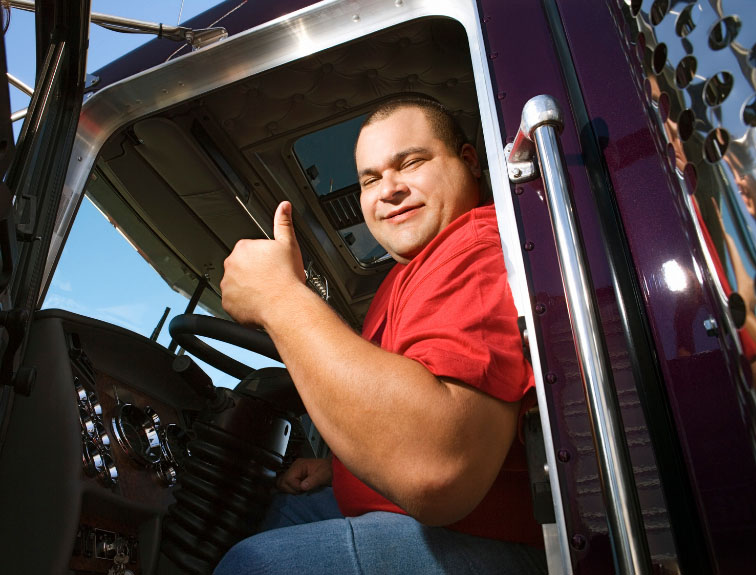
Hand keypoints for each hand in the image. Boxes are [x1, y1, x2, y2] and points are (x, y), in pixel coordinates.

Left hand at [221, 201, 305, 326]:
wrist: (285, 305)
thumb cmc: (286, 277)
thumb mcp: (288, 244)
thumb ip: (283, 223)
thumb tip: (284, 206)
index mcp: (244, 248)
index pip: (249, 251)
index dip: (262, 259)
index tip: (271, 266)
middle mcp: (231, 265)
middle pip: (241, 268)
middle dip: (253, 273)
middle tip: (269, 279)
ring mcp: (227, 285)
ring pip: (236, 285)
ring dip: (247, 288)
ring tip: (265, 293)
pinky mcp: (228, 303)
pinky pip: (234, 302)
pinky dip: (243, 304)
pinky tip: (258, 303)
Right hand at [276, 457, 332, 493]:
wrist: (332, 469)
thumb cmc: (328, 471)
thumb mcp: (323, 475)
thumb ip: (313, 481)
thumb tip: (302, 486)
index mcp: (299, 465)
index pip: (288, 479)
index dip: (296, 487)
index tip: (305, 488)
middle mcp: (294, 468)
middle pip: (282, 482)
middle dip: (291, 489)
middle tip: (303, 490)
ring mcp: (293, 472)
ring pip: (282, 484)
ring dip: (291, 490)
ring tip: (302, 490)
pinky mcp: (295, 477)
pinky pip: (286, 485)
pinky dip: (291, 490)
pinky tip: (299, 490)